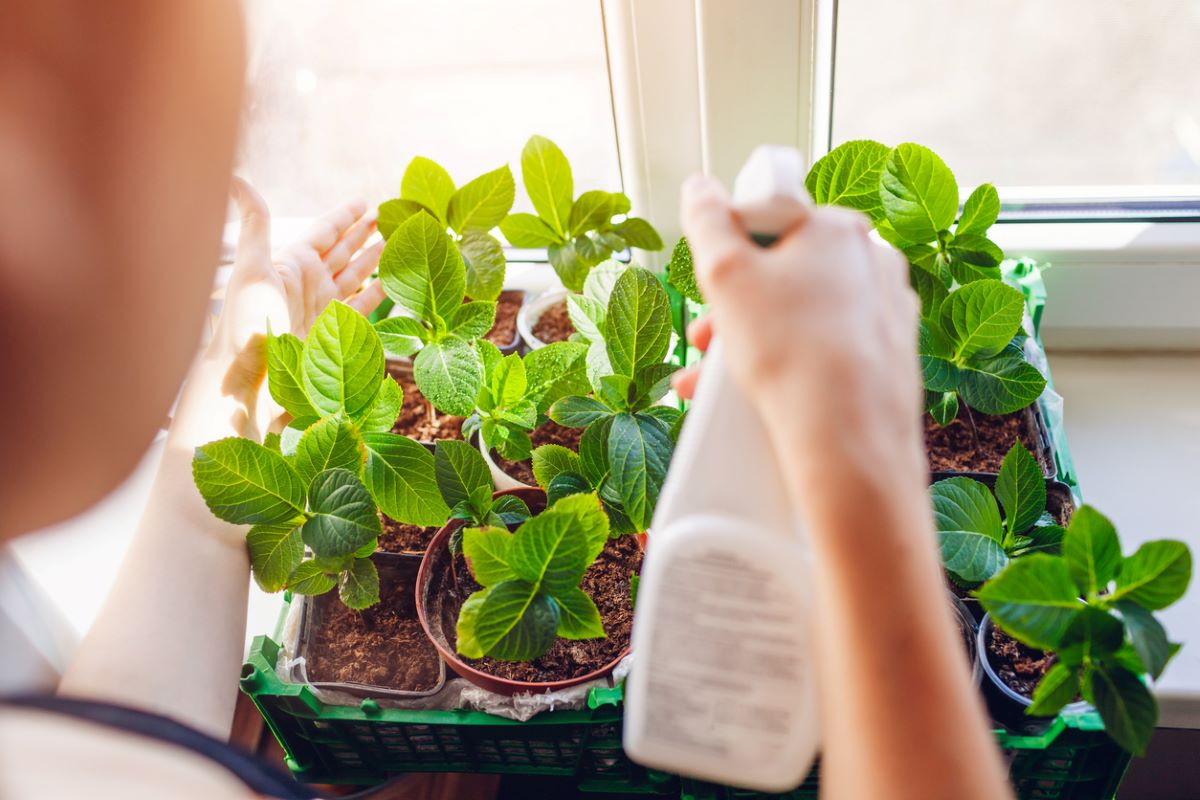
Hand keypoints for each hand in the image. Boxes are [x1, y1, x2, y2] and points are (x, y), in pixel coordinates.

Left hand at [176, 179, 385, 444]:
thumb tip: (234, 176)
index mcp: (292, 266)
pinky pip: (363, 310)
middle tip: (388, 217)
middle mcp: (310, 286)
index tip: (365, 201)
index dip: (345, 217)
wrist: (248, 383)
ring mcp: (324, 312)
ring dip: (375, 262)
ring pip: (356, 279)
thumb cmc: (245, 325)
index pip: (324, 233)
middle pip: (344, 253)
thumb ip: (255, 224)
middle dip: (364, 235)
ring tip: (396, 245)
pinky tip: (394, 283)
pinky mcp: (337, 337)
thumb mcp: (252, 269)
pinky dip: (379, 295)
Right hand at [671, 175, 923, 499]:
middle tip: (705, 341)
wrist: (849, 436)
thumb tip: (700, 187)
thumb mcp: (726, 275)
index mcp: (838, 228)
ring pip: (803, 313)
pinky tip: (763, 394)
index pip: (768, 217)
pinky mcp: (891, 354)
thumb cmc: (791, 352)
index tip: (712, 283)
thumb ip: (706, 222)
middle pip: (784, 271)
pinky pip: (829, 347)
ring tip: (716, 382)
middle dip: (734, 307)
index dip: (728, 248)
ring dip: (754, 339)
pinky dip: (794, 362)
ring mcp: (887, 308)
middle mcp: (872, 259)